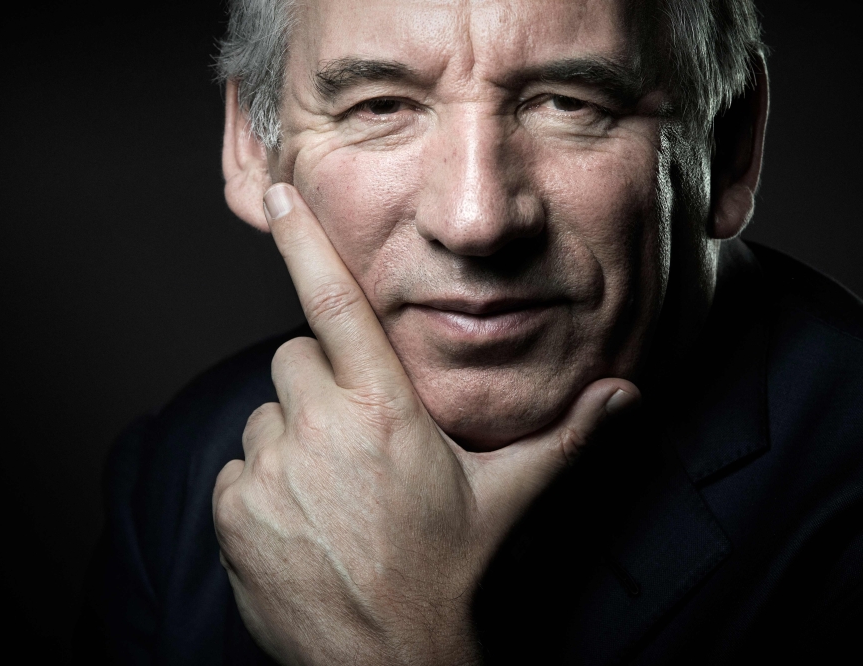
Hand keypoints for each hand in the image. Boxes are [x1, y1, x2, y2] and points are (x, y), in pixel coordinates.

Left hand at [212, 183, 638, 665]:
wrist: (386, 664)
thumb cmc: (449, 574)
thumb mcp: (509, 499)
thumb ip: (566, 437)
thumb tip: (627, 393)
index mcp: (385, 409)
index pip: (335, 301)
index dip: (302, 239)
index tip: (274, 193)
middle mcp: (320, 428)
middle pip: (298, 358)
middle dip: (323, 383)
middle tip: (360, 439)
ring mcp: (271, 473)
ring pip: (266, 415)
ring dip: (293, 438)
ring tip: (336, 492)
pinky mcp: (235, 512)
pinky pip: (240, 470)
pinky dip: (265, 486)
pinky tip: (305, 526)